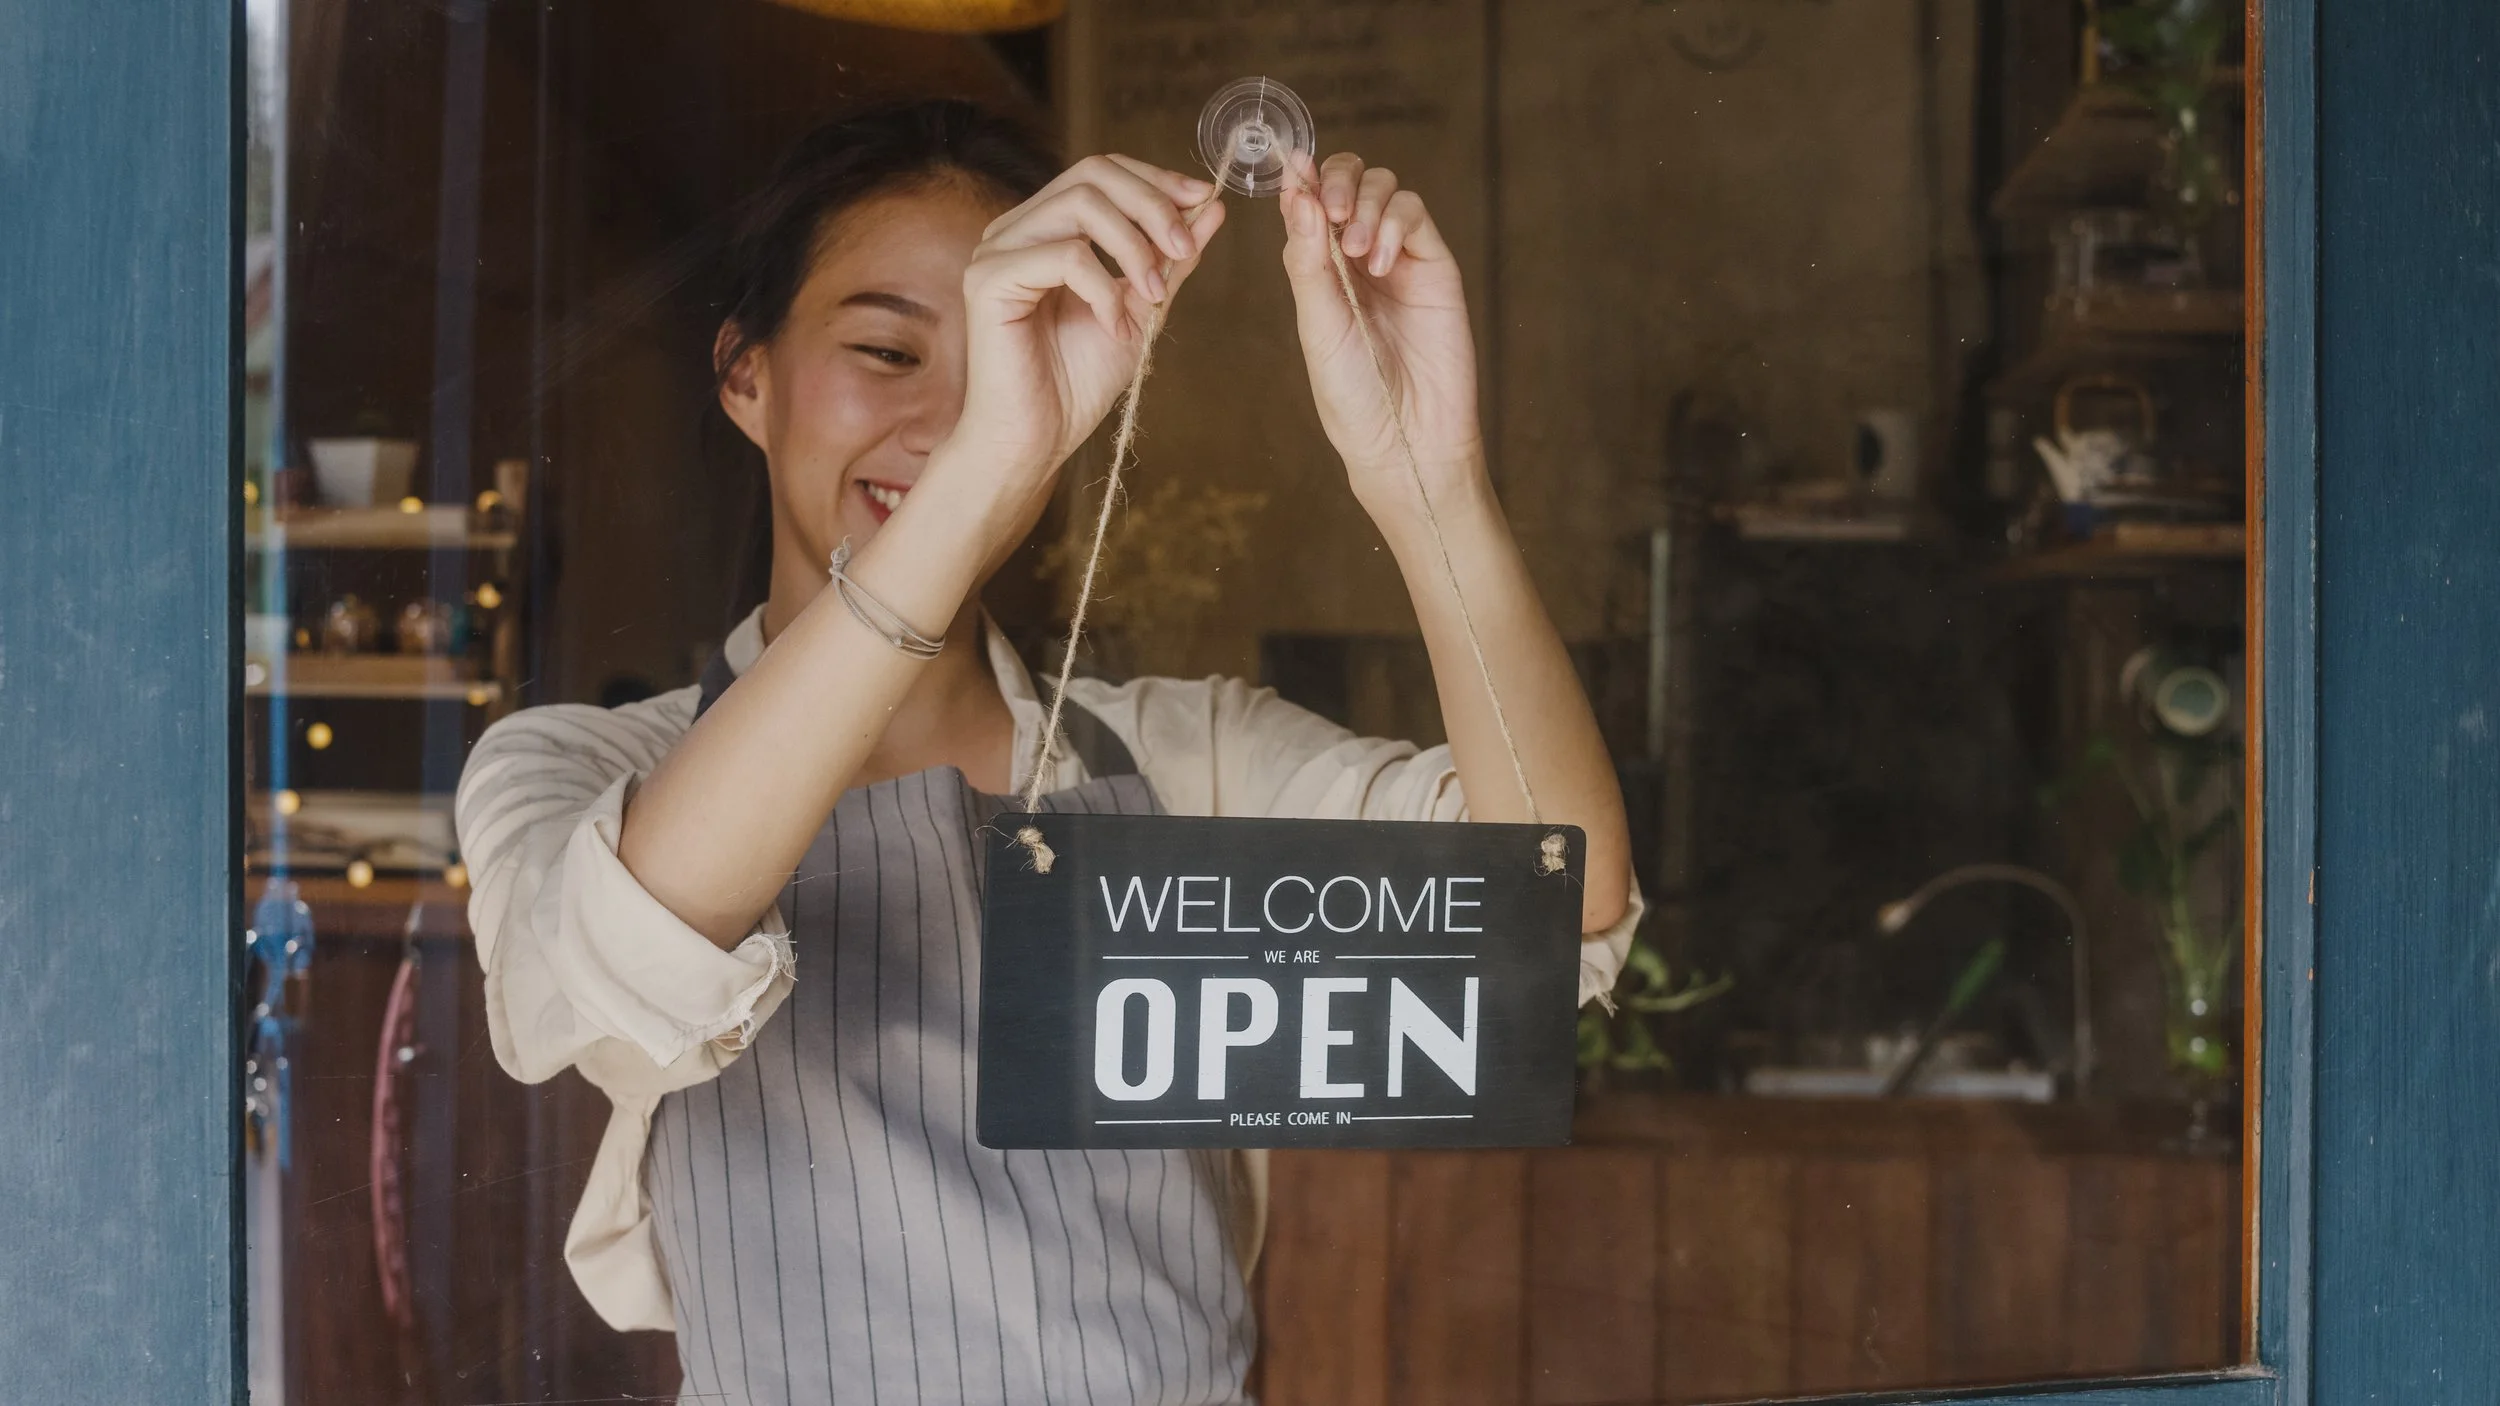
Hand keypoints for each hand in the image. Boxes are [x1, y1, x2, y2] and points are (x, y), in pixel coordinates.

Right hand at [944, 155, 1227, 486]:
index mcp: (1046, 229)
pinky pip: (1064, 255)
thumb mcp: (1142, 309)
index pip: (1100, 171)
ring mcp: (997, 251)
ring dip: (1134, 247)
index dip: (1155, 179)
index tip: (1202, 200)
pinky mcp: (988, 280)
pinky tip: (1114, 327)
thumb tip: (1211, 205)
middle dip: (1152, 205)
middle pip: (1092, 173)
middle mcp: (1017, 229)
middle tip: (1185, 251)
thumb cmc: (1077, 382)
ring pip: (1080, 205)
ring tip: (1154, 296)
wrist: (1036, 440)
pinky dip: (1103, 288)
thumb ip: (1170, 258)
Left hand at [1279, 151, 1486, 516]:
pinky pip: (1415, 215)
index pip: (1309, 201)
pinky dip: (1394, 223)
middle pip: (1348, 180)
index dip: (1301, 178)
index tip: (1293, 167)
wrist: (1405, 436)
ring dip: (1364, 203)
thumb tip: (1295, 192)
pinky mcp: (1434, 265)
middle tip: (1331, 210)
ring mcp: (1398, 257)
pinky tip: (1379, 262)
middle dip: (1336, 181)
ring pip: (1384, 188)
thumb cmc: (1351, 392)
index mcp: (1318, 268)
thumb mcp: (1317, 323)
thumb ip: (1306, 258)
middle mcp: (1356, 256)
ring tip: (1355, 250)